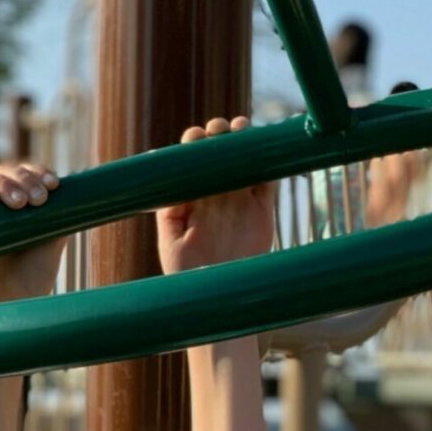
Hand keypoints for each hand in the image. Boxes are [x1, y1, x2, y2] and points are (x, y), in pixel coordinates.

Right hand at [0, 160, 63, 307]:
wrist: (7, 307)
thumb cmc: (31, 282)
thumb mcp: (51, 249)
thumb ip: (59, 222)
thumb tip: (69, 195)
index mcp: (26, 208)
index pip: (30, 177)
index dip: (40, 173)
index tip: (54, 184)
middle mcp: (3, 206)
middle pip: (10, 173)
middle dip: (26, 179)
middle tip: (38, 200)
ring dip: (5, 184)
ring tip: (19, 204)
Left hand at [157, 117, 273, 274]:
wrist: (218, 300)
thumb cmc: (187, 276)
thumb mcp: (171, 240)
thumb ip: (170, 208)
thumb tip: (163, 173)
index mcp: (193, 196)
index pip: (194, 160)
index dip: (195, 143)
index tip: (195, 139)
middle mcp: (217, 195)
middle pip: (221, 153)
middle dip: (219, 134)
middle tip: (218, 132)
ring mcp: (241, 201)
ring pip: (246, 160)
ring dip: (244, 140)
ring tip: (240, 130)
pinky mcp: (263, 212)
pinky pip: (268, 179)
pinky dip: (268, 161)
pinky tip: (262, 149)